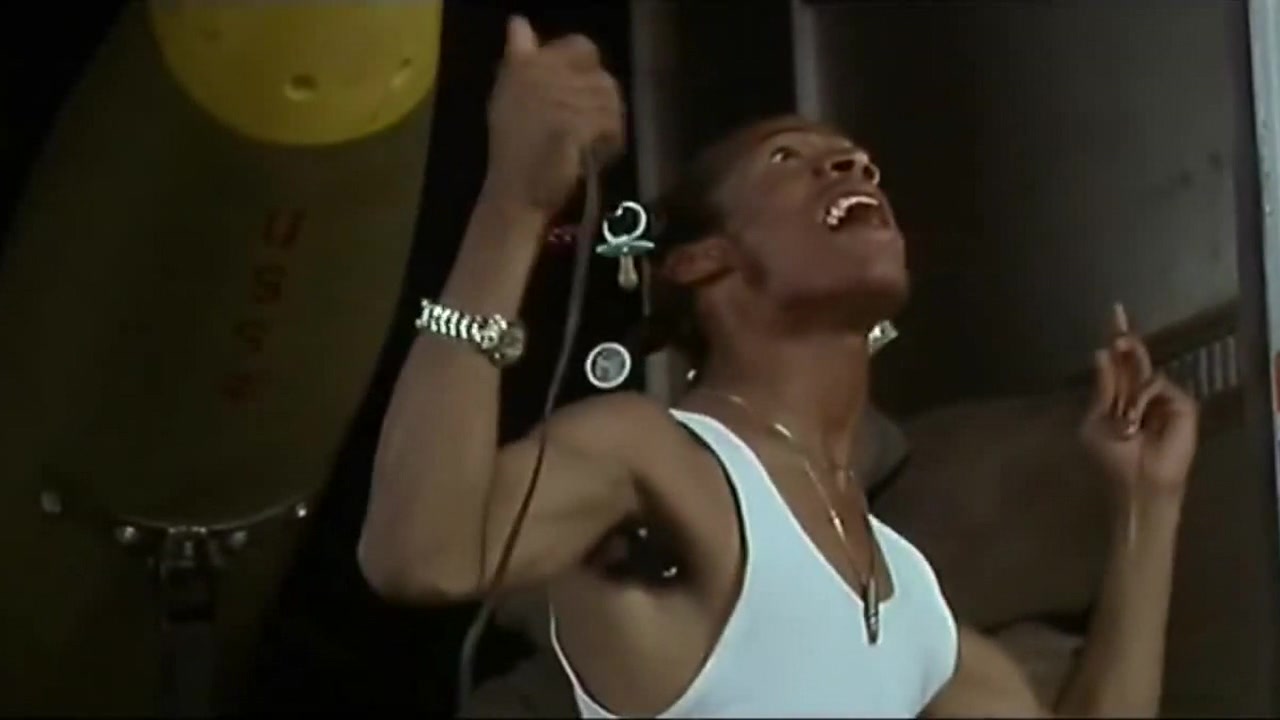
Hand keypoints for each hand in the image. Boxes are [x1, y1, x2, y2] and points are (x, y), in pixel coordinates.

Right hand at [484, 16, 625, 217]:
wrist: (515, 193)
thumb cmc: (515, 149)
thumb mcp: (511, 96)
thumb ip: (521, 56)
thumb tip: (518, 20)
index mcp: (525, 65)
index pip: (582, 47)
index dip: (589, 73)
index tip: (578, 100)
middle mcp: (541, 75)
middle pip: (603, 79)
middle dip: (600, 108)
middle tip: (582, 133)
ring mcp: (558, 99)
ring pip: (611, 101)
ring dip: (607, 126)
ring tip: (587, 145)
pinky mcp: (573, 125)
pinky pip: (611, 124)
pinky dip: (608, 143)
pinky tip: (591, 156)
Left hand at [1079, 303, 1198, 496]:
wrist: (1136, 481)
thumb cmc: (1112, 458)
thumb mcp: (1097, 420)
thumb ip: (1103, 388)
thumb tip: (1101, 352)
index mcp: (1119, 395)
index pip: (1118, 361)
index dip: (1116, 337)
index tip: (1115, 311)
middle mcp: (1142, 392)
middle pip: (1136, 357)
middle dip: (1126, 338)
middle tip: (1117, 316)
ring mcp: (1165, 398)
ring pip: (1145, 371)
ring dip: (1130, 390)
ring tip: (1126, 420)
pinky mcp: (1183, 405)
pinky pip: (1158, 386)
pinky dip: (1144, 400)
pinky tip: (1137, 421)